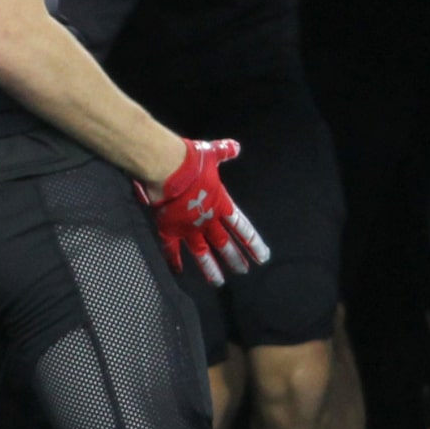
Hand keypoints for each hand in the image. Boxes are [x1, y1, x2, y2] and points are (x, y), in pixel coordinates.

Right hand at [142, 138, 268, 284]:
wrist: (167, 167)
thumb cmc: (191, 159)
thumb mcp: (212, 153)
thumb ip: (224, 152)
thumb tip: (235, 146)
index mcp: (220, 204)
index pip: (242, 228)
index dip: (253, 243)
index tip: (263, 257)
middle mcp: (207, 220)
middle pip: (225, 244)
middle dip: (235, 258)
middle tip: (243, 271)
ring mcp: (189, 227)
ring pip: (202, 253)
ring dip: (211, 268)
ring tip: (219, 282)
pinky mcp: (169, 230)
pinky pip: (172, 250)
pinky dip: (174, 261)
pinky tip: (178, 273)